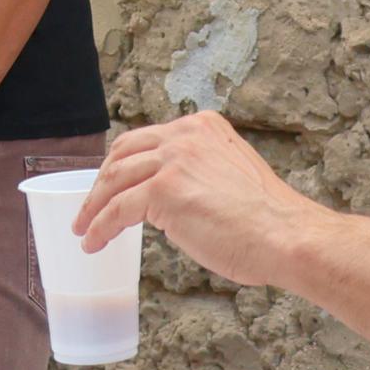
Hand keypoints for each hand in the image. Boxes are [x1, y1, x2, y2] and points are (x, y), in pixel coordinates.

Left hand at [73, 112, 318, 286]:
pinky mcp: (163, 190)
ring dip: (92, 206)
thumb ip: (199, 174)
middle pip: (123, 154)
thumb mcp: (230, 177)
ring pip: (114, 180)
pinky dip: (99, 227)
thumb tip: (170, 198)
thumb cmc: (268, 220)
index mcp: (203, 127)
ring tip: (83, 229)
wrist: (286, 235)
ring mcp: (173, 160)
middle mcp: (185, 135)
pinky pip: (116, 210)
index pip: (148, 140)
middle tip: (89, 207)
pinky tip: (93, 242)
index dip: (122, 163)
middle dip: (101, 182)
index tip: (111, 183)